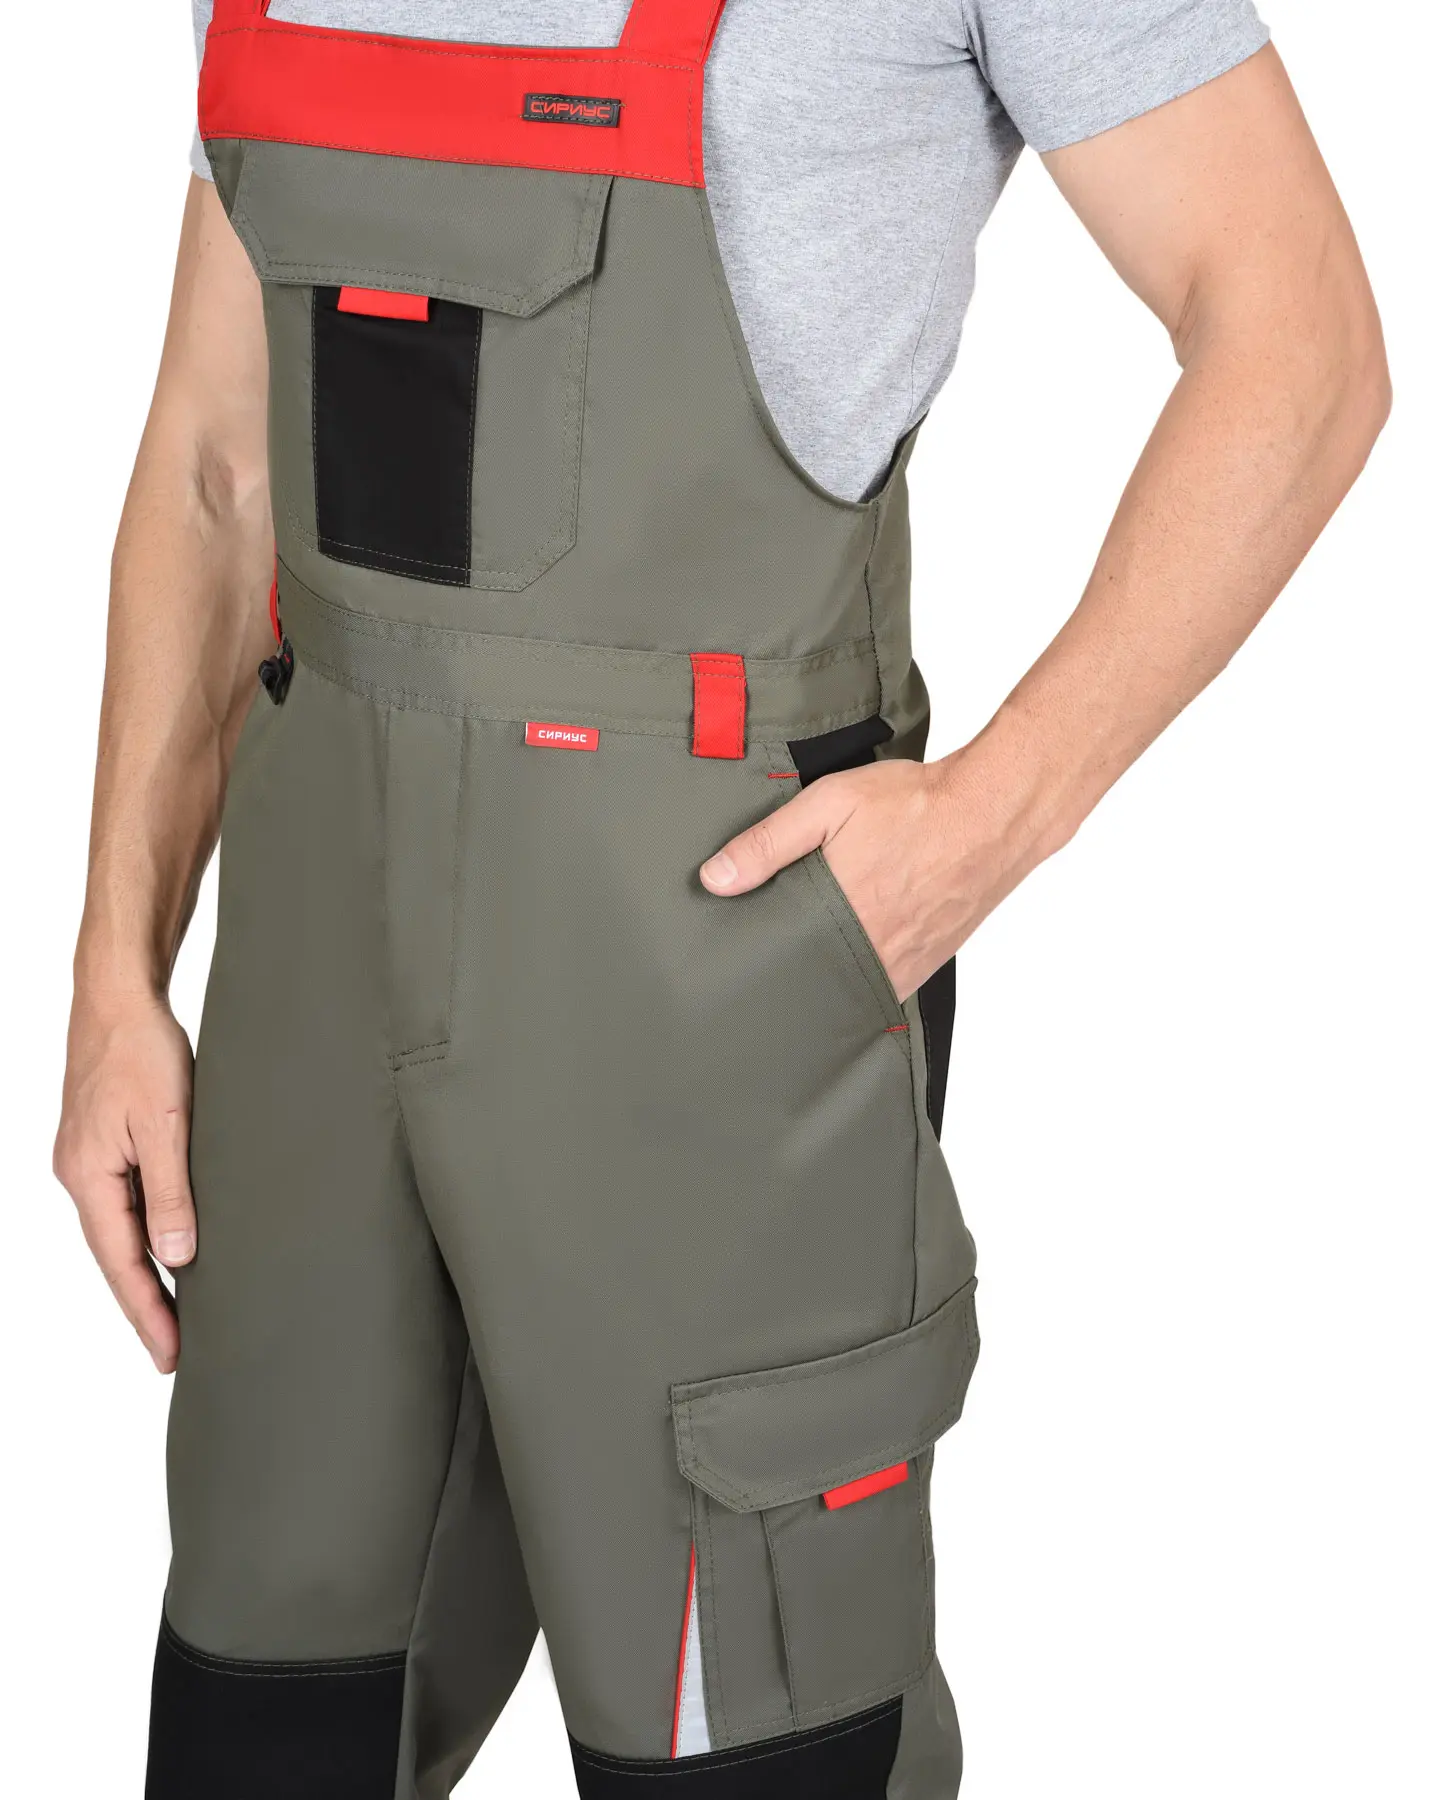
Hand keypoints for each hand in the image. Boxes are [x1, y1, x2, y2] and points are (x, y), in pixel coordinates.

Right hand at [54, 995, 197, 1372]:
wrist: (118, 996)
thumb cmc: (141, 1049)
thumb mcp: (168, 1122)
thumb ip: (172, 1191)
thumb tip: (176, 1255)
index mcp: (88, 1177)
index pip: (121, 1263)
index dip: (148, 1311)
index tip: (170, 1354)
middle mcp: (80, 1175)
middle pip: (115, 1255)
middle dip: (144, 1304)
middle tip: (174, 1352)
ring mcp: (89, 1159)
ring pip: (119, 1230)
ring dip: (146, 1270)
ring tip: (177, 1313)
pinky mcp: (104, 1142)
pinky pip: (125, 1201)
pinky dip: (147, 1230)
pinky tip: (169, 1245)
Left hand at [700, 747, 1053, 1000]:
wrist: (996, 811)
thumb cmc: (915, 804)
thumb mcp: (830, 805)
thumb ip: (769, 843)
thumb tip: (714, 879)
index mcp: (844, 917)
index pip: (785, 967)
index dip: (759, 971)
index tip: (733, 972)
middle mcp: (877, 951)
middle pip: (818, 986)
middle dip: (790, 982)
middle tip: (760, 978)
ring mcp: (909, 962)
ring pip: (853, 990)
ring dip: (828, 984)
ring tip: (800, 973)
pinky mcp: (932, 959)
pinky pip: (888, 984)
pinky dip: (864, 979)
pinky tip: (848, 964)